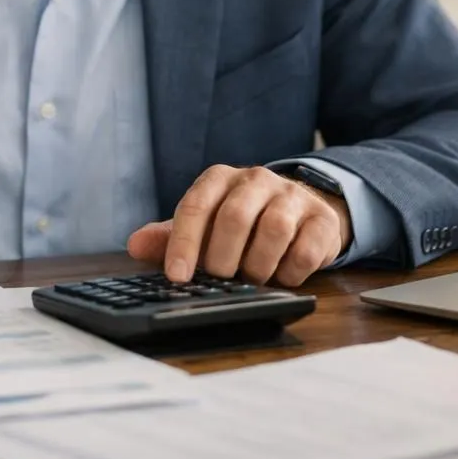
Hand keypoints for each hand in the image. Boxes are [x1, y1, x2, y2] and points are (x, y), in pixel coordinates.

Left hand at [126, 164, 350, 286]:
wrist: (299, 212)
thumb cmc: (241, 223)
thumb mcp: (203, 227)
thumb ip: (170, 237)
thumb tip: (135, 245)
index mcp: (220, 179)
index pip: (196, 205)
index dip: (184, 243)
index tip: (178, 277)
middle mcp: (256, 179)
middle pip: (235, 217)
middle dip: (223, 259)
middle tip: (221, 279)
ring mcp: (292, 196)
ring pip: (274, 230)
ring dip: (258, 266)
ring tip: (252, 278)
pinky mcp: (322, 219)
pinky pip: (305, 250)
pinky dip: (289, 272)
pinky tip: (281, 276)